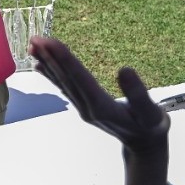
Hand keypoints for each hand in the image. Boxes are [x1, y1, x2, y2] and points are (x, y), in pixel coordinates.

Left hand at [29, 37, 168, 156]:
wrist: (144, 146)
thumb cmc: (150, 127)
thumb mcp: (151, 113)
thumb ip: (138, 94)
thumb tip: (125, 70)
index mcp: (102, 107)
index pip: (80, 79)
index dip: (65, 60)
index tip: (51, 43)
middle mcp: (87, 108)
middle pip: (66, 79)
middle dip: (51, 57)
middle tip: (35, 38)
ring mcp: (83, 108)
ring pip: (62, 82)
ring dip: (48, 63)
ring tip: (33, 47)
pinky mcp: (83, 106)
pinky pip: (65, 87)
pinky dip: (52, 74)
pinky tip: (41, 64)